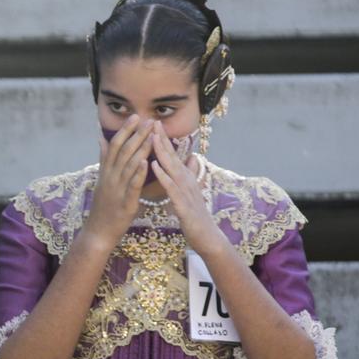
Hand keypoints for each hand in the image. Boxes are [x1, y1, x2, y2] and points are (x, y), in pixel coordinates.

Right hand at [81, 116, 152, 247]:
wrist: (98, 232)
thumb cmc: (103, 207)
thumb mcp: (102, 180)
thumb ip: (103, 159)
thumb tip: (101, 138)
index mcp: (106, 171)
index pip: (115, 145)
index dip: (125, 130)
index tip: (135, 116)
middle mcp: (110, 177)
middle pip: (122, 151)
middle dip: (135, 134)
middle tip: (147, 119)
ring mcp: (116, 189)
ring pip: (128, 164)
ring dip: (140, 148)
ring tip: (150, 134)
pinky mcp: (124, 202)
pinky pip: (131, 185)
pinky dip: (137, 172)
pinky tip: (144, 161)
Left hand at [146, 131, 227, 255]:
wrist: (207, 237)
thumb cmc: (195, 216)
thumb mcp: (190, 193)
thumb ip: (188, 176)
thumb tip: (190, 160)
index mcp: (185, 179)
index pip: (173, 156)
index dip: (163, 140)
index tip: (153, 124)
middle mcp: (187, 181)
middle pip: (173, 156)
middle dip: (162, 139)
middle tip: (152, 121)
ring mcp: (186, 191)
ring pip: (172, 168)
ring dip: (162, 152)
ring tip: (151, 137)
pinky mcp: (183, 204)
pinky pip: (171, 187)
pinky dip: (163, 175)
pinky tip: (155, 166)